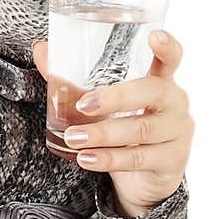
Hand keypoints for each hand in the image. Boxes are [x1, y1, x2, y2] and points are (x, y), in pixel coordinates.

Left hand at [31, 29, 193, 215]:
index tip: (155, 36)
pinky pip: (139, 158)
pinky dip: (109, 159)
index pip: (171, 59)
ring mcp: (177, 133)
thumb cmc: (124, 133)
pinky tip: (87, 158)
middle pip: (153, 92)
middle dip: (116, 98)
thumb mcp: (103, 107)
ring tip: (74, 138)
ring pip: (142, 129)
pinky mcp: (172, 161)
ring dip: (104, 133)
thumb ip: (73, 79)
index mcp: (161, 81)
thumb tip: (41, 49)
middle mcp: (175, 103)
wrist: (144, 182)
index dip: (167, 47)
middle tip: (83, 105)